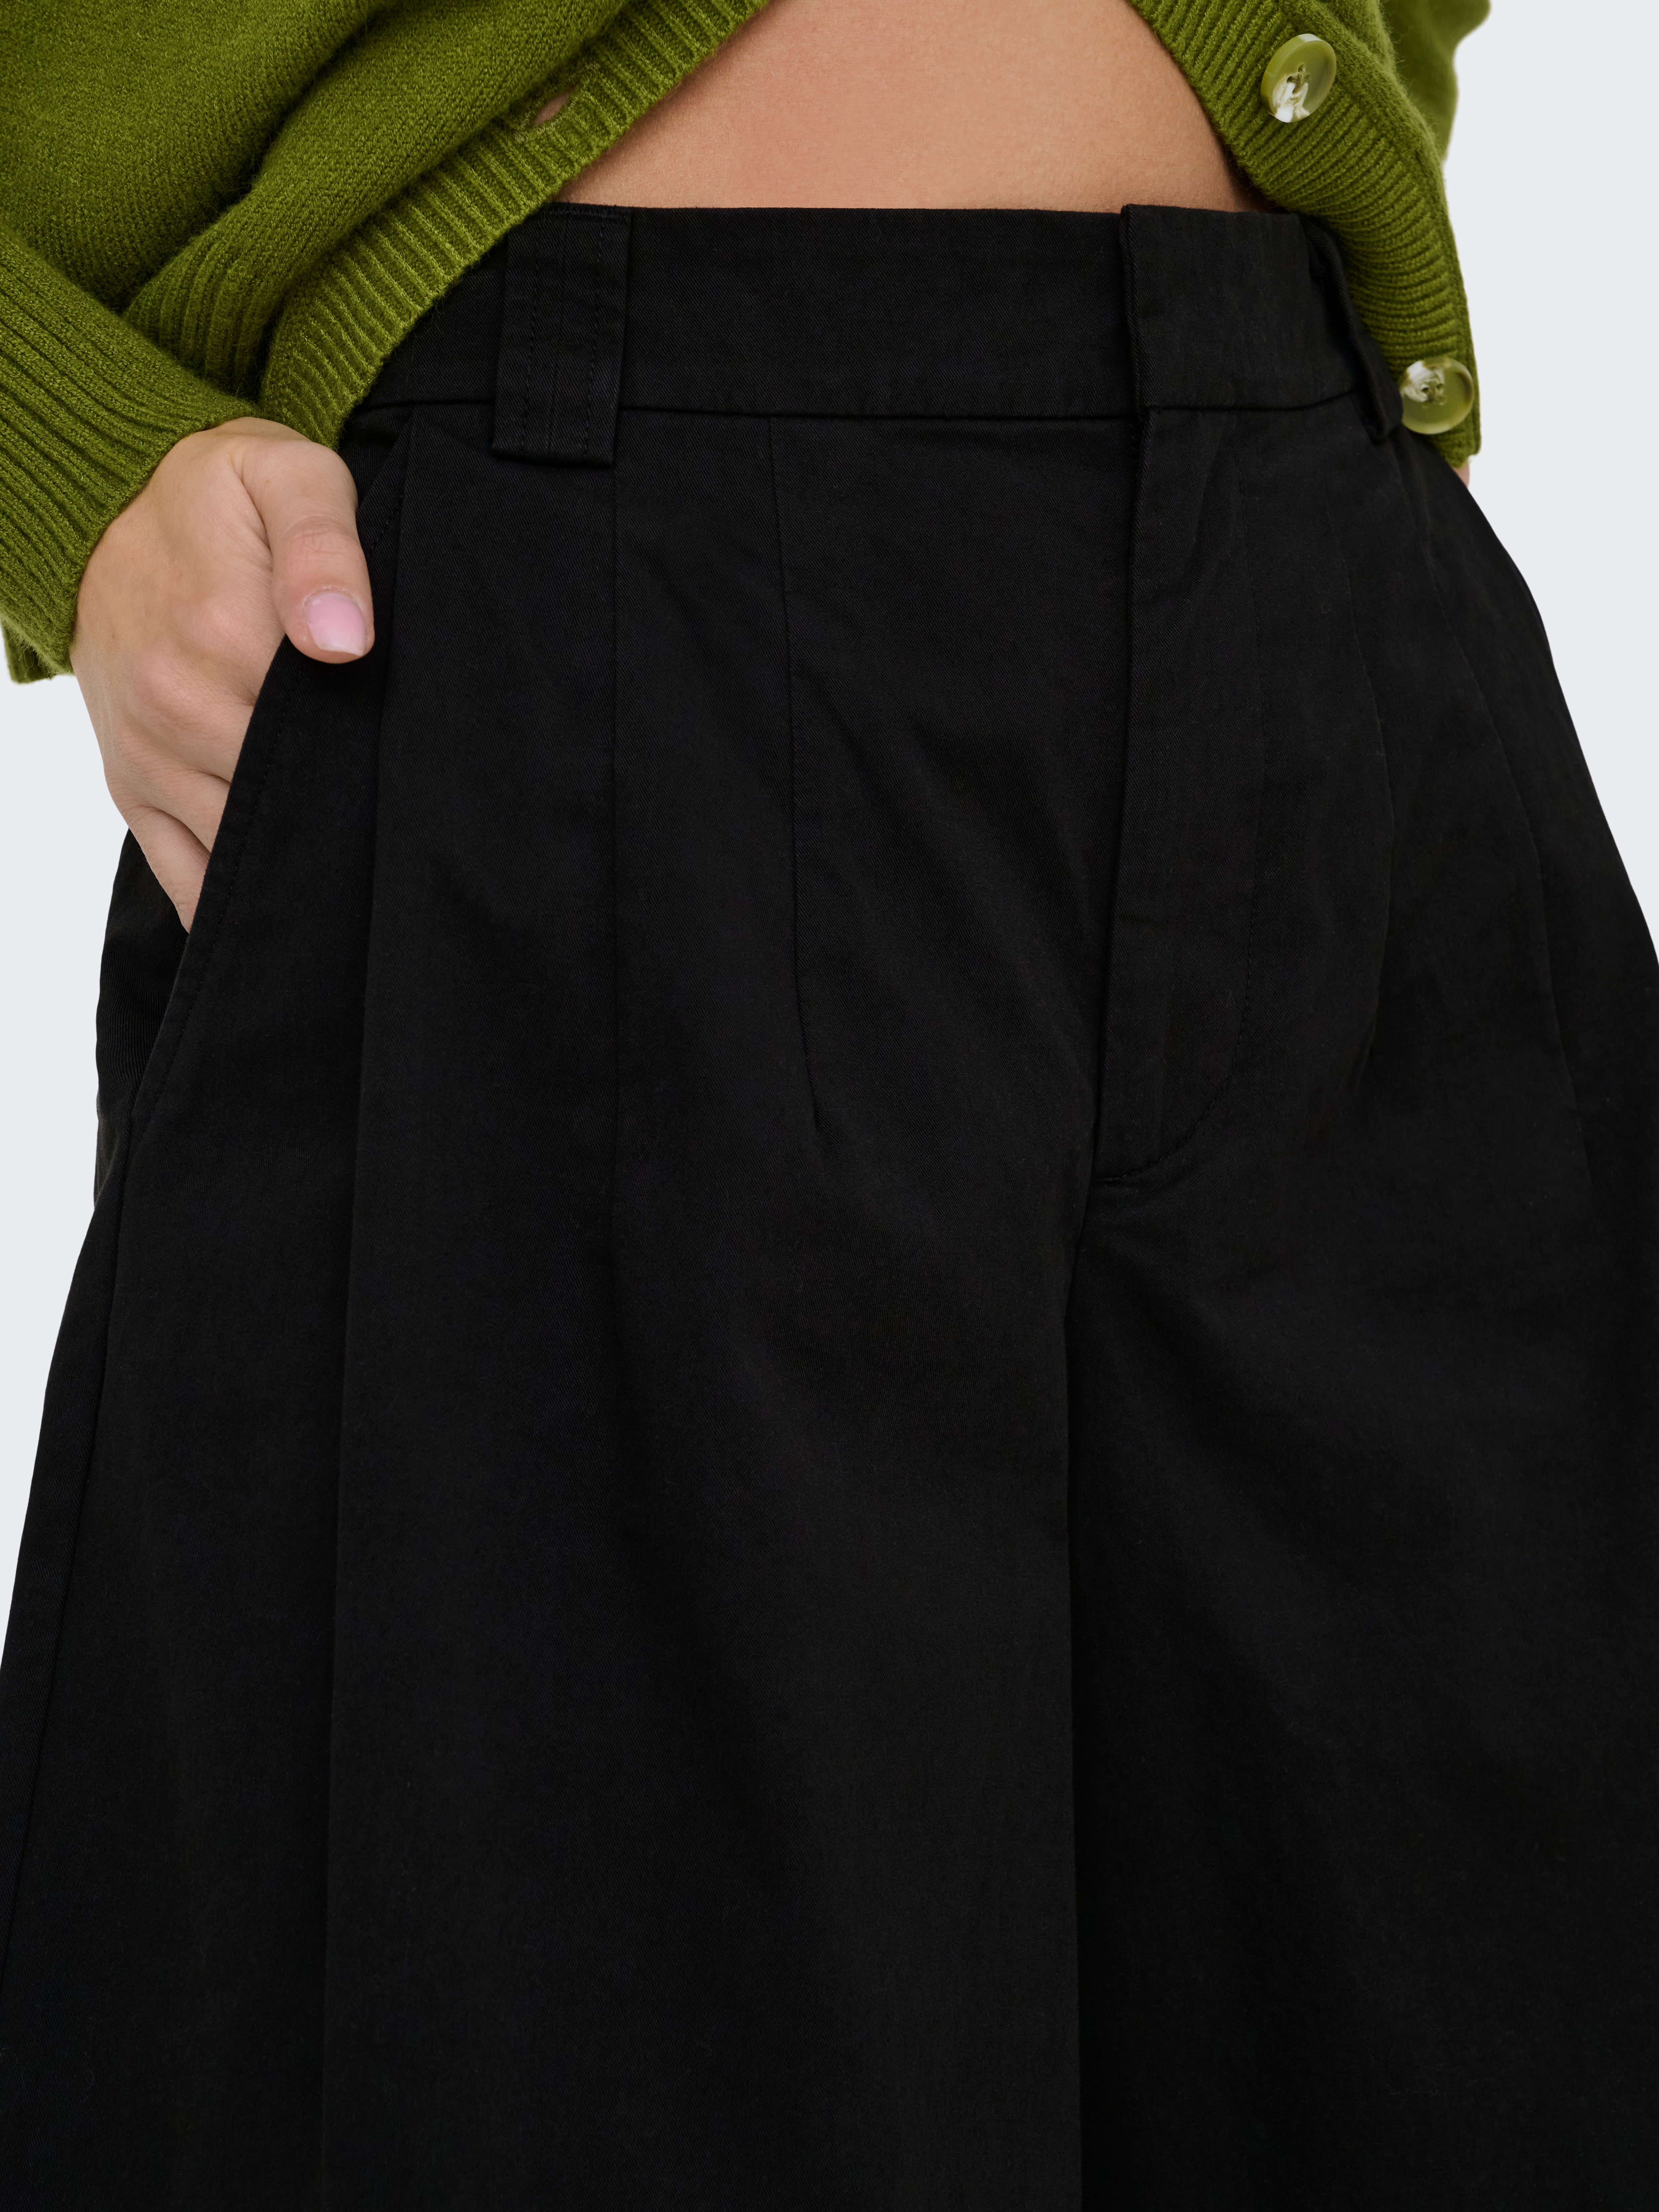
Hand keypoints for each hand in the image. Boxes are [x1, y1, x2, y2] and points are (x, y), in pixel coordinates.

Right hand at [71, 417, 373, 927]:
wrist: (108, 504)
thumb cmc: (216, 494)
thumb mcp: (285, 478)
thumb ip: (324, 548)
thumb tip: (345, 640)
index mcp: (224, 638)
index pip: (327, 738)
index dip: (380, 758)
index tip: (416, 768)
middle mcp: (178, 710)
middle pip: (289, 802)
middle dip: (348, 814)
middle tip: (401, 818)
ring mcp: (151, 758)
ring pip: (243, 851)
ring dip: (302, 862)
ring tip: (360, 863)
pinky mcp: (132, 789)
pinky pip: (184, 880)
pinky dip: (235, 905)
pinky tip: (294, 909)